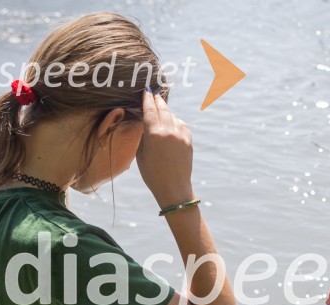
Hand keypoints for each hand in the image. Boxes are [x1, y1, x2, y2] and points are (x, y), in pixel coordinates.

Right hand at [137, 89, 194, 206]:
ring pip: (173, 116)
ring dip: (167, 112)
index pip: (150, 110)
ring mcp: (181, 135)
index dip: (147, 99)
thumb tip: (145, 121)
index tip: (146, 91)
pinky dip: (176, 122)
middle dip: (158, 100)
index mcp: (154, 134)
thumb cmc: (152, 173)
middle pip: (163, 109)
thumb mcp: (141, 153)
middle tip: (154, 94)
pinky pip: (181, 124)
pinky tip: (171, 124)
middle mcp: (169, 131)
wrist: (173, 187)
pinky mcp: (189, 140)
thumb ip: (144, 134)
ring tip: (161, 110)